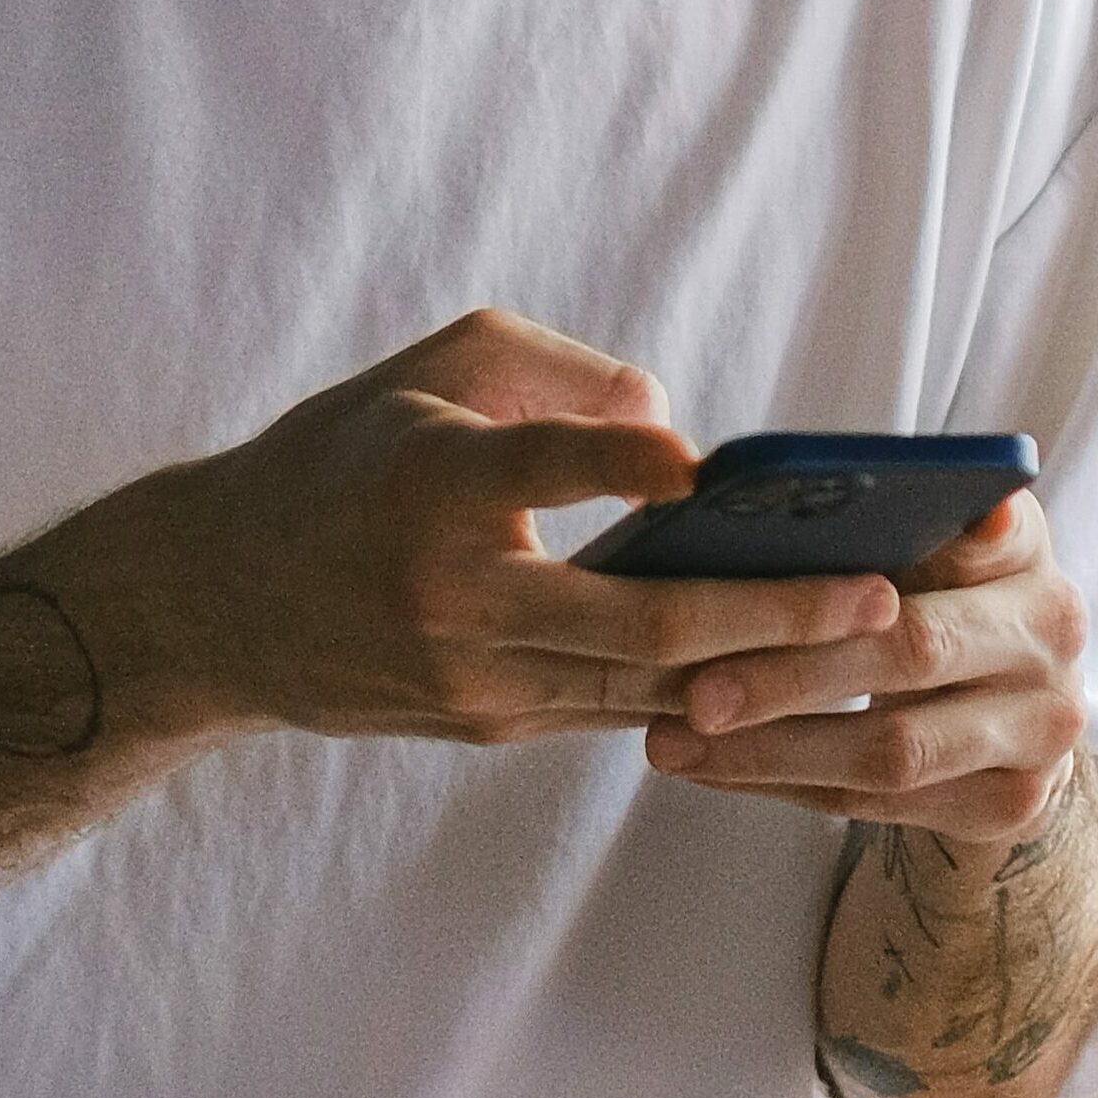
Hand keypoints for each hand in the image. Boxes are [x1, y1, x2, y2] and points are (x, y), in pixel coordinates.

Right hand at [85, 309, 901, 749]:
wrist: (220, 603)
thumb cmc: (345, 456)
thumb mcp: (429, 371)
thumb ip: (554, 376)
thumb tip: (673, 434)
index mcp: (429, 484)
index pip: (533, 471)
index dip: (614, 466)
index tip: (699, 464)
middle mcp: (451, 595)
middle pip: (635, 624)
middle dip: (771, 616)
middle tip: (877, 595)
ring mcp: (471, 680)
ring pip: (644, 692)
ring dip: (765, 677)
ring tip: (869, 647)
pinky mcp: (485, 726)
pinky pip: (614, 715)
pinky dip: (704, 699)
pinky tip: (792, 677)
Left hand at [637, 489, 1090, 844]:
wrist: (1006, 699)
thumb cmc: (928, 590)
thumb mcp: (920, 536)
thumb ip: (882, 513)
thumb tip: (791, 481)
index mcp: (1024, 544)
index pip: (954, 540)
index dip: (900, 554)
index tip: (788, 582)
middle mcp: (1053, 633)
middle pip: (910, 653)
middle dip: (790, 675)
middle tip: (690, 692)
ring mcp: (1044, 729)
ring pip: (893, 753)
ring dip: (773, 752)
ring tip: (672, 743)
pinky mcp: (1014, 803)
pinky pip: (882, 806)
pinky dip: (789, 788)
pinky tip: (717, 771)